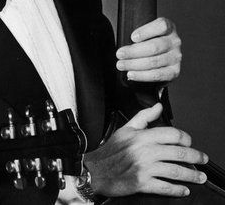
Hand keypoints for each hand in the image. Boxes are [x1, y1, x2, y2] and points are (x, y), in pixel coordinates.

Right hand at [85, 103, 207, 197]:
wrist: (94, 170)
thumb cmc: (110, 151)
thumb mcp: (125, 129)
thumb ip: (144, 117)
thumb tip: (158, 106)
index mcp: (141, 136)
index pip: (172, 134)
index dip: (185, 139)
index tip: (189, 143)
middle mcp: (144, 151)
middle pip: (179, 153)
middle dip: (196, 157)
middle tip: (203, 160)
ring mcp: (144, 168)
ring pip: (175, 171)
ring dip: (192, 175)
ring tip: (199, 177)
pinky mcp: (142, 183)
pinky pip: (165, 187)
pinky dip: (178, 190)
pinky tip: (183, 190)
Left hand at [116, 17, 181, 82]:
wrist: (159, 57)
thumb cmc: (147, 41)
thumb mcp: (144, 33)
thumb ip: (137, 35)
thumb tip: (123, 46)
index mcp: (168, 27)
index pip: (161, 26)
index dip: (146, 31)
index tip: (133, 37)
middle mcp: (174, 41)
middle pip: (154, 46)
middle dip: (133, 51)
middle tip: (119, 54)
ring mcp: (176, 57)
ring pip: (154, 61)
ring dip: (134, 64)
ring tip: (121, 65)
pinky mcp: (174, 71)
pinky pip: (157, 75)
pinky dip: (142, 75)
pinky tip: (131, 74)